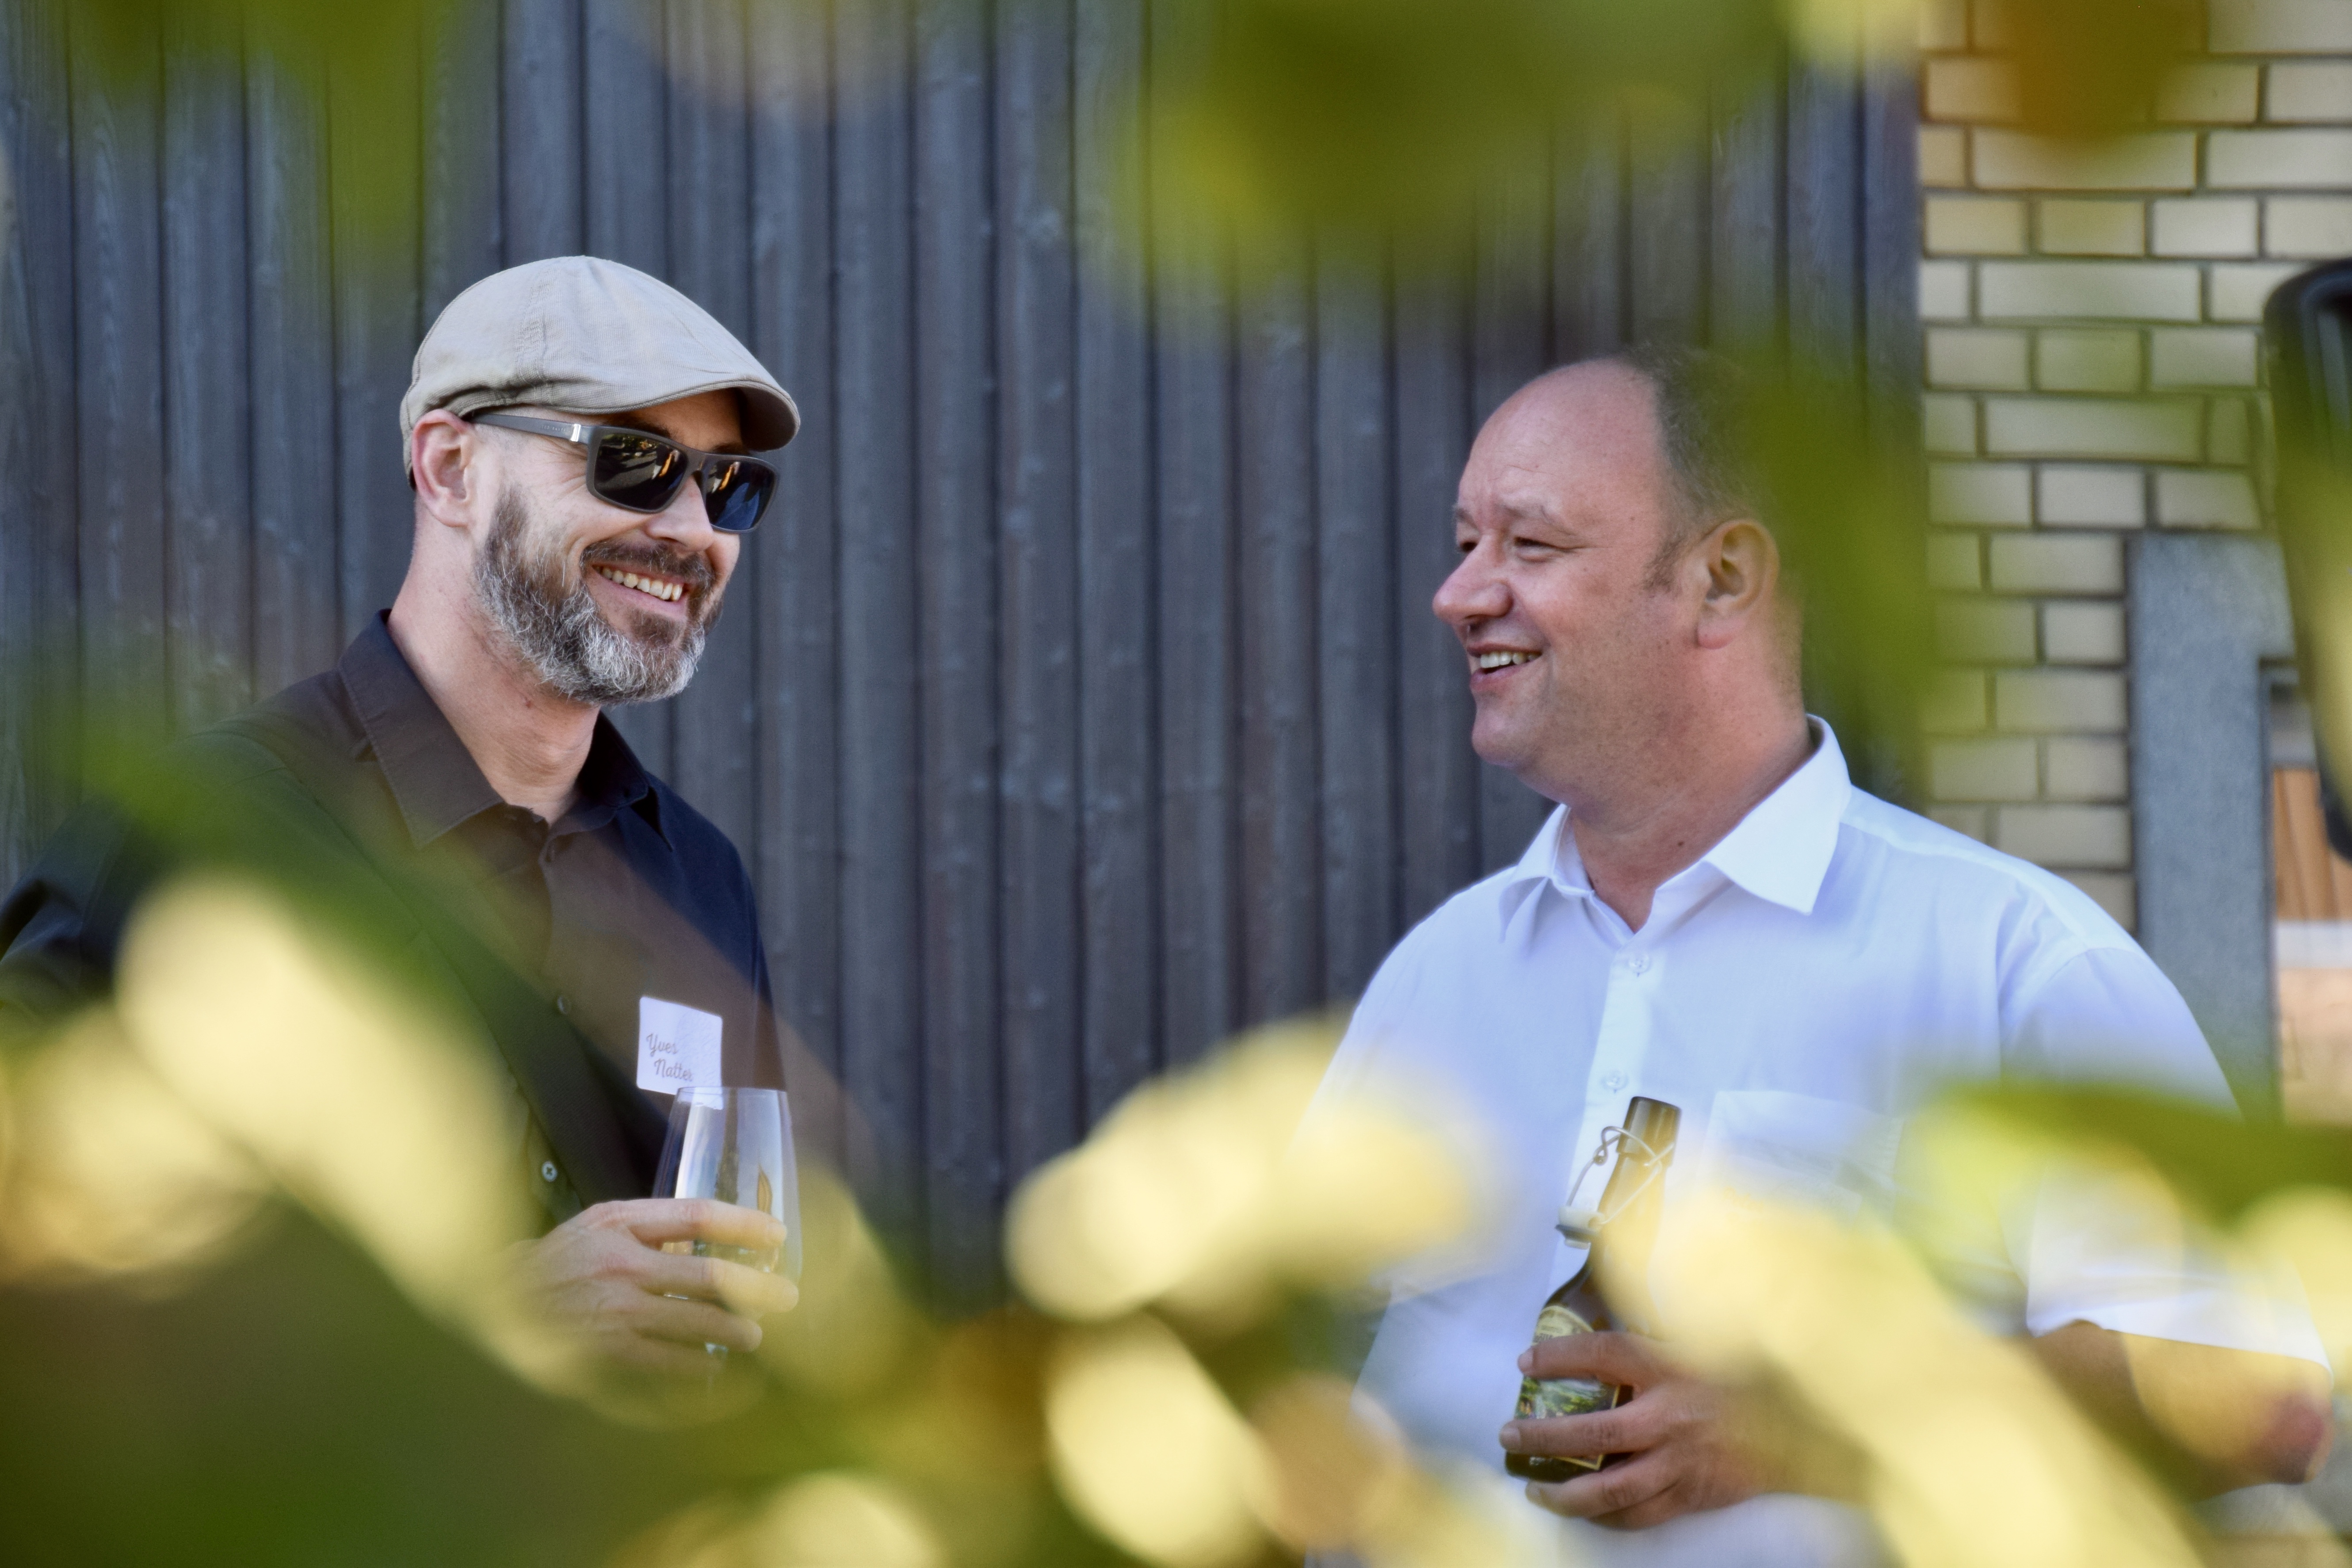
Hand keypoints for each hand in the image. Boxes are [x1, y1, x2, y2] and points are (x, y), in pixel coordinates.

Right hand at [507, 1198, 798, 1379]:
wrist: (500, 1306)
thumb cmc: (560, 1262)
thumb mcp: (600, 1226)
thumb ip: (652, 1227)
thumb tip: (713, 1240)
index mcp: (619, 1222)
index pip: (697, 1215)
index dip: (744, 1224)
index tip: (778, 1235)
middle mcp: (620, 1263)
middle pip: (708, 1274)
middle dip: (757, 1288)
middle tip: (787, 1297)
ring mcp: (614, 1309)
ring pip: (695, 1321)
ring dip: (735, 1330)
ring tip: (755, 1335)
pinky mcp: (606, 1349)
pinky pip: (667, 1359)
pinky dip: (698, 1364)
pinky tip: (716, 1366)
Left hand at [1499, 1332, 1766, 1528]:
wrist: (1802, 1429)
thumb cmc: (1744, 1379)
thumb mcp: (1699, 1342)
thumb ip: (1652, 1339)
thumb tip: (1601, 1314)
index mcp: (1671, 1367)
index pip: (1602, 1355)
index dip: (1558, 1357)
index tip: (1525, 1361)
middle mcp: (1670, 1416)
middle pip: (1592, 1431)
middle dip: (1542, 1435)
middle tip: (1510, 1434)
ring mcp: (1680, 1461)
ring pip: (1610, 1487)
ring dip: (1565, 1491)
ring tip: (1534, 1487)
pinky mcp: (1691, 1495)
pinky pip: (1639, 1515)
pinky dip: (1606, 1517)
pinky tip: (1583, 1512)